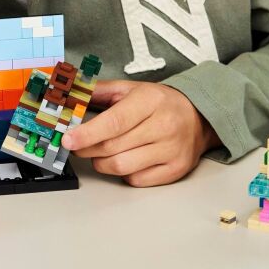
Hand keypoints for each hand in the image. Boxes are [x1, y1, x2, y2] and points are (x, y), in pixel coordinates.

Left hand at [61, 79, 218, 186]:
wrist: (199, 117)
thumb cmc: (161, 103)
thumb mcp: (132, 89)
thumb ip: (100, 91)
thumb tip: (73, 94)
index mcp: (151, 101)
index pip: (114, 122)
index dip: (87, 133)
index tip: (68, 139)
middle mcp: (164, 126)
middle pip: (113, 146)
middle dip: (88, 148)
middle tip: (78, 144)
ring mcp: (171, 150)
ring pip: (121, 166)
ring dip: (102, 162)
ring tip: (102, 152)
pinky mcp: (175, 169)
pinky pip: (136, 180)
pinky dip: (123, 173)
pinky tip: (126, 159)